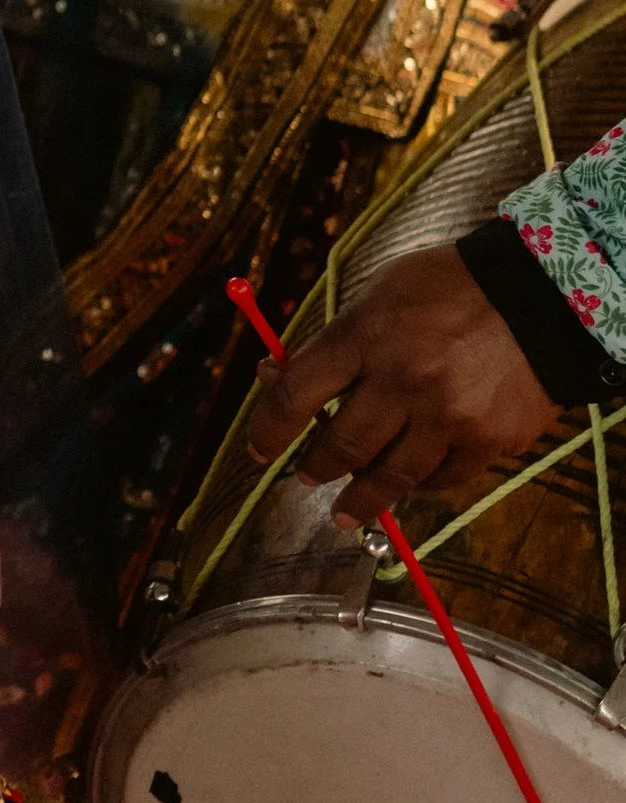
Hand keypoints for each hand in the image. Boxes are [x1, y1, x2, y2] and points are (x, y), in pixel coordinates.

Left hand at [242, 242, 561, 532]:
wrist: (543, 295)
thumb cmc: (451, 287)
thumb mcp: (381, 294)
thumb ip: (336, 340)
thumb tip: (279, 376)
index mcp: (366, 336)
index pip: (296, 394)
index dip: (268, 429)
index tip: (259, 450)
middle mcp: (402, 380)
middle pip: (341, 445)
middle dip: (316, 467)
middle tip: (306, 477)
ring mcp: (446, 415)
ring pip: (390, 476)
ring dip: (361, 500)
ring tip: (344, 514)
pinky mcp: (486, 440)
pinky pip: (441, 479)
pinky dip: (419, 484)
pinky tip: (409, 484)